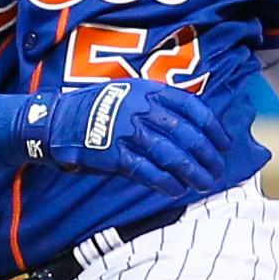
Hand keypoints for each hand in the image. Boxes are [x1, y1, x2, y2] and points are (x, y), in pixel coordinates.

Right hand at [28, 78, 240, 198]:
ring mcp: (127, 130)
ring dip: (192, 171)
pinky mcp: (114, 154)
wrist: (54, 121)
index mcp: (148, 90)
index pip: (192, 108)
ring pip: (171, 153)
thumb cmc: (94, 110)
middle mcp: (140, 107)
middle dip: (207, 154)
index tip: (224, 144)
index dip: (213, 128)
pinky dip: (165, 181)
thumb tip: (191, 132)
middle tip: (218, 169)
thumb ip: (156, 107)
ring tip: (204, 183)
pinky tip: (176, 190)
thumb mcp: (127, 93)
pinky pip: (147, 170)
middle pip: (186, 133)